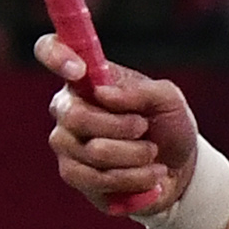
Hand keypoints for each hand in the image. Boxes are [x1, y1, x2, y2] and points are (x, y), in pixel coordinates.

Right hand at [41, 34, 201, 221]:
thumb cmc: (167, 126)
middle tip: (144, 127)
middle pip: (74, 116)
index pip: (50, 49)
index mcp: (86, 78)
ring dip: (135, 155)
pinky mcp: (74, 175)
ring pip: (93, 151)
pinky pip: (96, 179)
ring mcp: (66, 142)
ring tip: (152, 154)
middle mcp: (68, 107)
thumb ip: (141, 90)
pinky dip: (133, 178)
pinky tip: (150, 175)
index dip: (56, 54)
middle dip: (121, 127)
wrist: (178, 169)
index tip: (78, 70)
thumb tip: (103, 93)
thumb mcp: (168, 100)